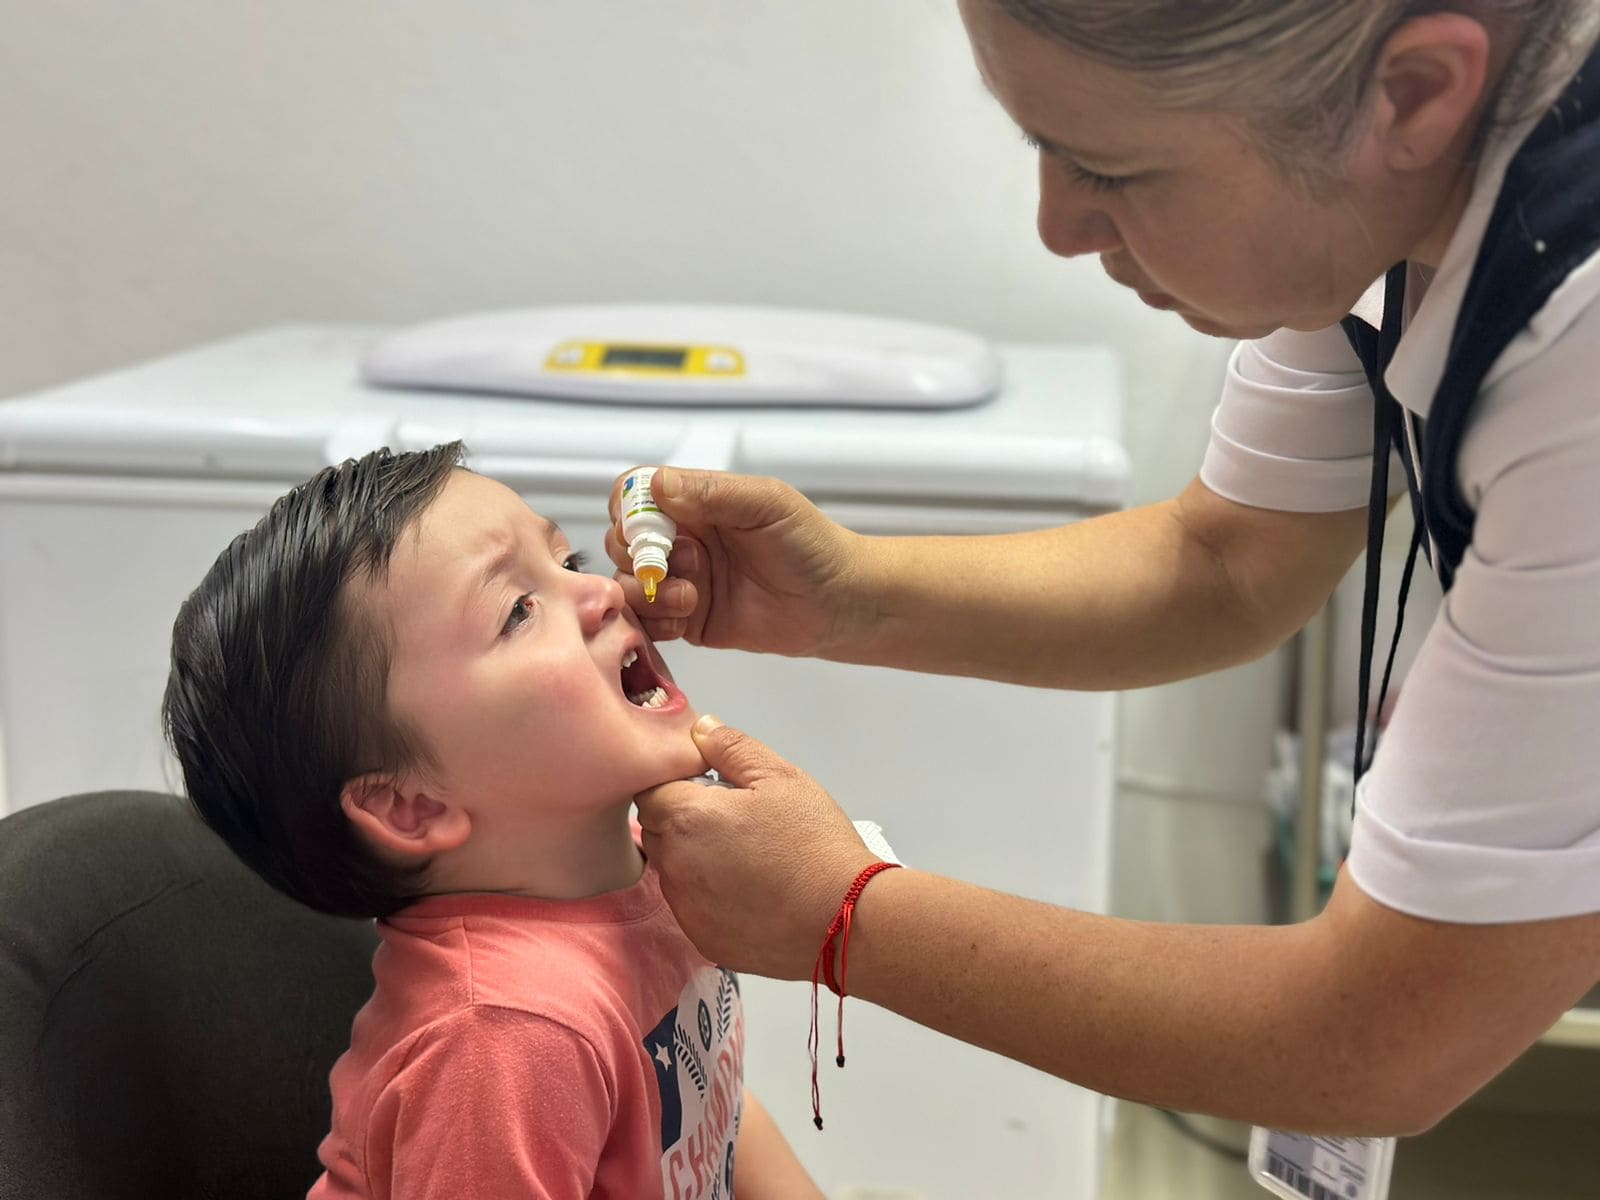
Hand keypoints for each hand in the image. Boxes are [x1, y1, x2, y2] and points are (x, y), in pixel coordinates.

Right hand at [606, 467, 865, 655]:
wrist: (841, 604)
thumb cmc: (810, 544)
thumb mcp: (765, 504)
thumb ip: (711, 492)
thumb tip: (654, 485)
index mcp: (696, 502)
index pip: (634, 495)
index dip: (627, 511)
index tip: (642, 529)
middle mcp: (683, 539)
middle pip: (622, 542)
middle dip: (637, 556)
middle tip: (677, 566)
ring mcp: (683, 581)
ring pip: (629, 584)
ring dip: (648, 592)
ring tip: (690, 598)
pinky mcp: (690, 621)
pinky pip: (650, 622)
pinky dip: (656, 622)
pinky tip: (687, 618)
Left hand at [636, 716, 879, 978]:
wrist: (844, 916)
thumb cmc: (814, 843)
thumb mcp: (781, 777)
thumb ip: (731, 748)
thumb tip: (701, 729)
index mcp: (687, 817)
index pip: (650, 791)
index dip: (677, 786)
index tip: (709, 789)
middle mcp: (675, 865)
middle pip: (658, 832)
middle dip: (682, 821)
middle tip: (734, 822)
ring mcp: (686, 907)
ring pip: (673, 872)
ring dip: (694, 860)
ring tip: (746, 858)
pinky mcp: (702, 938)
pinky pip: (691, 907)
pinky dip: (708, 897)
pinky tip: (749, 891)